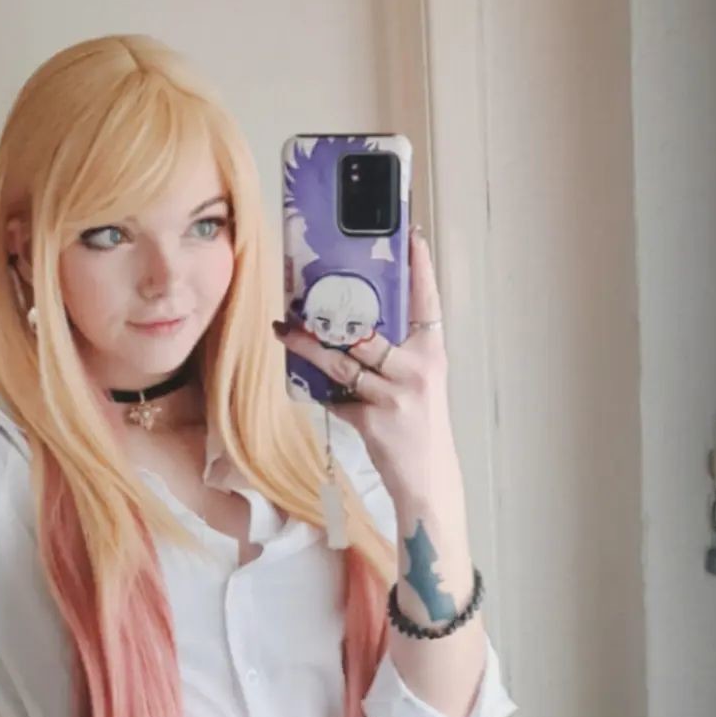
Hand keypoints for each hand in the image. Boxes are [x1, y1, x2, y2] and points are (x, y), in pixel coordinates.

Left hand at [275, 227, 462, 507]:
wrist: (428, 480)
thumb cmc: (419, 428)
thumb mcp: (418, 384)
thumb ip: (395, 355)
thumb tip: (352, 329)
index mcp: (432, 353)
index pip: (427, 302)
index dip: (419, 269)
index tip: (409, 237)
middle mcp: (418, 369)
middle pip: (369, 331)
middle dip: (334, 313)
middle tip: (305, 290)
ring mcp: (396, 395)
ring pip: (343, 361)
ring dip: (308, 346)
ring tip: (283, 329)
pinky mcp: (374, 420)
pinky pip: (336, 397)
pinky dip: (318, 391)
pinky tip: (300, 381)